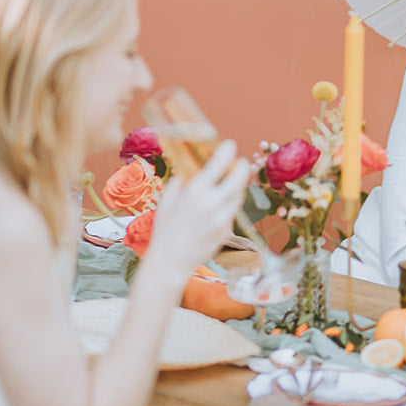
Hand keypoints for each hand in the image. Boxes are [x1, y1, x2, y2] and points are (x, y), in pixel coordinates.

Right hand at [145, 140, 251, 279]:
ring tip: (232, 181)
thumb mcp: (167, 200)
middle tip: (240, 162)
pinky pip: (232, 212)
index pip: (220, 162)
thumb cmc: (165, 229)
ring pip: (239, 195)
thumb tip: (187, 170)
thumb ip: (179, 182)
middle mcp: (212, 202)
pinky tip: (221, 204)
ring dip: (238, 185)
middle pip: (239, 177)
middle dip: (241, 167)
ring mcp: (222, 218)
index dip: (228, 150)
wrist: (171, 260)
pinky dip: (230, 205)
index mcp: (196, 190)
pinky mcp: (226, 230)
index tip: (230, 145)